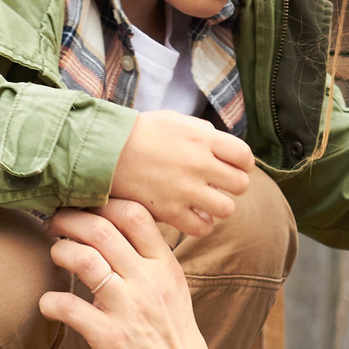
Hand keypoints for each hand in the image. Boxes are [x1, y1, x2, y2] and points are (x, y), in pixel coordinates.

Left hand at [38, 201, 211, 348]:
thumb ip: (148, 261)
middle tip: (54, 223)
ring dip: (59, 251)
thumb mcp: (172, 291)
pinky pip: (69, 307)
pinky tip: (48, 304)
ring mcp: (128, 309)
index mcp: (165, 267)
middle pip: (102, 229)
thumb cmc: (173, 340)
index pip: (134, 214)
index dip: (101, 203)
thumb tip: (116, 231)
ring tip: (54, 253)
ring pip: (83, 259)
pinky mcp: (109, 338)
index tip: (83, 206)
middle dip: (69, 219)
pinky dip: (50, 302)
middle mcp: (148, 282)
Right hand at [110, 111, 253, 236]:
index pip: (244, 156)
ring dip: (218, 206)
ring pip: (227, 208)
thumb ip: (201, 130)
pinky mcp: (170, 211)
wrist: (104, 151)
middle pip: (240, 184)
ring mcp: (185, 190)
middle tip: (215, 185)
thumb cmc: (137, 133)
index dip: (241, 163)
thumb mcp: (173, 120)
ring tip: (204, 202)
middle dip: (231, 185)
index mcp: (202, 138)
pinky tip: (193, 216)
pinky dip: (202, 224)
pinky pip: (202, 228)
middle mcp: (199, 164)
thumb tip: (220, 143)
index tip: (229, 166)